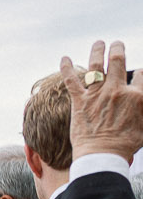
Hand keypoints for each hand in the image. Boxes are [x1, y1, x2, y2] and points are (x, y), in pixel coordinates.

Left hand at [62, 40, 142, 162]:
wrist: (102, 155)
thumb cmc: (126, 145)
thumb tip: (140, 99)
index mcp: (137, 97)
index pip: (141, 76)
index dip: (139, 73)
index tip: (137, 73)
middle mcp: (118, 91)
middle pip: (118, 62)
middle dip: (118, 49)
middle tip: (117, 44)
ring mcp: (97, 94)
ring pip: (97, 65)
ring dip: (97, 50)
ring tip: (99, 42)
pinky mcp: (79, 101)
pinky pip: (71, 80)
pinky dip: (67, 68)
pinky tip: (64, 58)